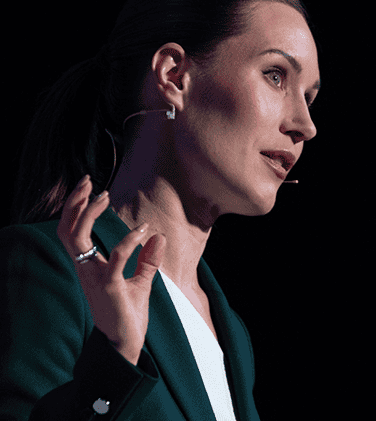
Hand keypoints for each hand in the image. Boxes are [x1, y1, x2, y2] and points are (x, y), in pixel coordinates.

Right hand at [57, 175, 165, 364]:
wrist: (126, 343)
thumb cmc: (128, 313)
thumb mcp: (140, 281)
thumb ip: (147, 260)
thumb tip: (158, 235)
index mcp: (89, 266)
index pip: (72, 232)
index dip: (75, 209)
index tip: (88, 189)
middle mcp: (86, 268)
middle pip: (67, 230)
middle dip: (74, 203)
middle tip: (87, 181)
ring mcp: (95, 277)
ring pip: (77, 239)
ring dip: (88, 214)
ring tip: (104, 195)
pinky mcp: (110, 287)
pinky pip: (116, 258)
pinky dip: (128, 240)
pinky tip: (143, 230)